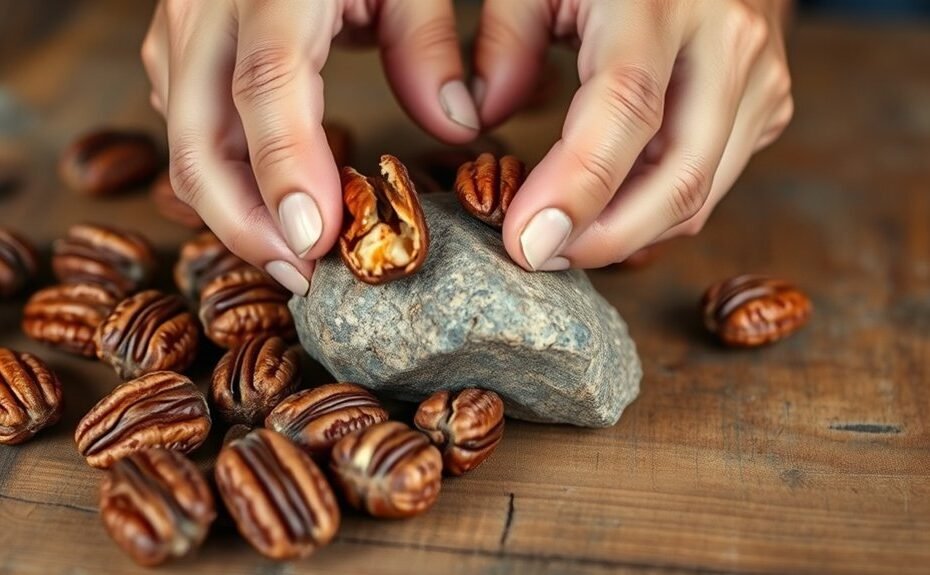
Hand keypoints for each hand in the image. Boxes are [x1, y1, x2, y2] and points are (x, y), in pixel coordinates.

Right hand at [142, 0, 479, 293]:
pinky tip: (269, 203)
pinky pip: (184, 121)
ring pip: (183, 137)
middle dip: (244, 221)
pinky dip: (222, 173)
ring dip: (232, 207)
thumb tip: (456, 127)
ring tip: (296, 254)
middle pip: (197, 133)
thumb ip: (428, 43)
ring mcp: (182, 21)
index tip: (316, 243)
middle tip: (302, 278)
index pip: (266, 85)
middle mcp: (209, 2)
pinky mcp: (178, 40)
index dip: (285, 169)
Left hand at [473, 0, 793, 269]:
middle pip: (679, 177)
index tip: (525, 241)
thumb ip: (503, 40)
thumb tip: (474, 123)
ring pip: (700, 196)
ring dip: (627, 233)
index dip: (575, 187)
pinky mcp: (769, 105)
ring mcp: (760, 77)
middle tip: (538, 255)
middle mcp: (728, 40)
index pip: (625, 109)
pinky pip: (712, 184)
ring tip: (564, 234)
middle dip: (605, 239)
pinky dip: (655, 211)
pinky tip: (610, 206)